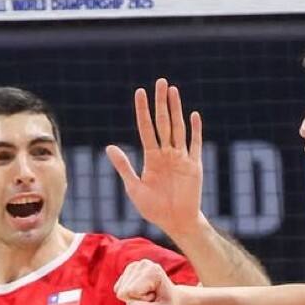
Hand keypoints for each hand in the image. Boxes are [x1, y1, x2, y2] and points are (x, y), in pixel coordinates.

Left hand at [106, 77, 205, 237]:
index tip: (140, 92)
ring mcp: (181, 158)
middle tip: (160, 82)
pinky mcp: (194, 166)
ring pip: (178, 128)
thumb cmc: (154, 208)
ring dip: (176, 110)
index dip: (143, 111)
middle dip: (161, 103)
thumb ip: (124, 166)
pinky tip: (193, 115)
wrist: (176, 222)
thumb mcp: (134, 188)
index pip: (146, 128)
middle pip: (163, 123)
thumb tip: (109, 147)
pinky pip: (195, 144)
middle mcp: (167, 154)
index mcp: (151, 157)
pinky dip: (195, 130)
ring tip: (173, 91)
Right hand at [114, 259, 179, 304]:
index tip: (155, 296)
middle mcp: (143, 264)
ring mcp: (134, 266)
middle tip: (151, 296)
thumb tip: (130, 304)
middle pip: (123, 292)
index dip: (141, 300)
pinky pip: (118, 290)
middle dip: (136, 299)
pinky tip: (141, 291)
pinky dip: (129, 295)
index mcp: (153, 271)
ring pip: (120, 291)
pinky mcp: (128, 270)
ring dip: (133, 298)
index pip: (130, 292)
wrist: (171, 297)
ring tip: (148, 294)